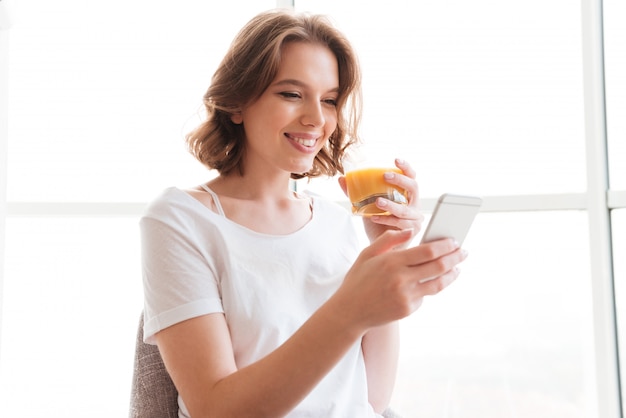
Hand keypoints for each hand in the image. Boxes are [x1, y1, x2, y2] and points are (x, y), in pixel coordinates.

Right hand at [333, 230, 465, 329]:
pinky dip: (430, 287)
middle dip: (455, 258)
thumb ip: (389, 239)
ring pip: (438, 284)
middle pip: (438, 266)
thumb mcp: (367, 254)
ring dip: (452, 274)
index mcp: (392, 261)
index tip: (454, 241)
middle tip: (464, 252)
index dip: (445, 246)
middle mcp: (401, 279)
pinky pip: (425, 295)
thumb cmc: (358, 280)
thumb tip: (411, 230)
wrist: (349, 312)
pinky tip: (433, 281)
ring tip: (458, 268)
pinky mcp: (408, 309)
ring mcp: (406, 296)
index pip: (427, 251)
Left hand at [339, 158, 423, 245]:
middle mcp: (414, 204)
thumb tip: (341, 178)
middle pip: (414, 187)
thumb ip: (355, 193)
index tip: (395, 160)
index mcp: (406, 195)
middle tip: (384, 176)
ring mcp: (416, 218)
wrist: (382, 247)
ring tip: (377, 202)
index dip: (406, 167)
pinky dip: (386, 220)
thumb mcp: (365, 205)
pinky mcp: (413, 231)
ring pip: (405, 209)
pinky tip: (373, 218)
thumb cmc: (377, 224)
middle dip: (400, 180)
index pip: (411, 177)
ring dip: (391, 205)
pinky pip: (400, 224)